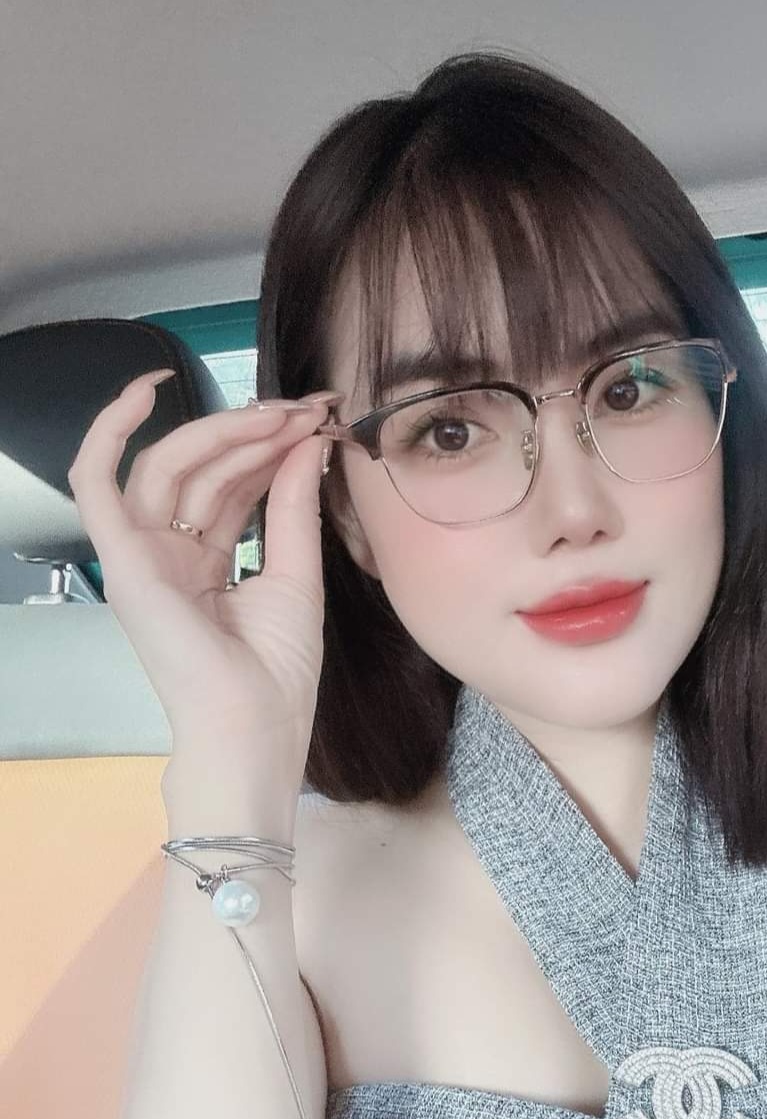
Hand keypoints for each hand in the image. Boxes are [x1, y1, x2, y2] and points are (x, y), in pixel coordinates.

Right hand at [68, 370, 340, 780]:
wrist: (254, 727)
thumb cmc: (275, 675)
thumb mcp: (296, 576)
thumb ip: (294, 506)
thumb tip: (307, 442)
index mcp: (205, 563)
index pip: (230, 484)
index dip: (270, 446)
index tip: (317, 419)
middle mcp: (168, 555)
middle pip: (202, 468)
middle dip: (255, 431)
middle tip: (306, 409)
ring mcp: (141, 557)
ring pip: (167, 465)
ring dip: (223, 430)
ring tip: (280, 413)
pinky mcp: (121, 562)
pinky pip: (95, 482)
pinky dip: (108, 433)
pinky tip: (142, 391)